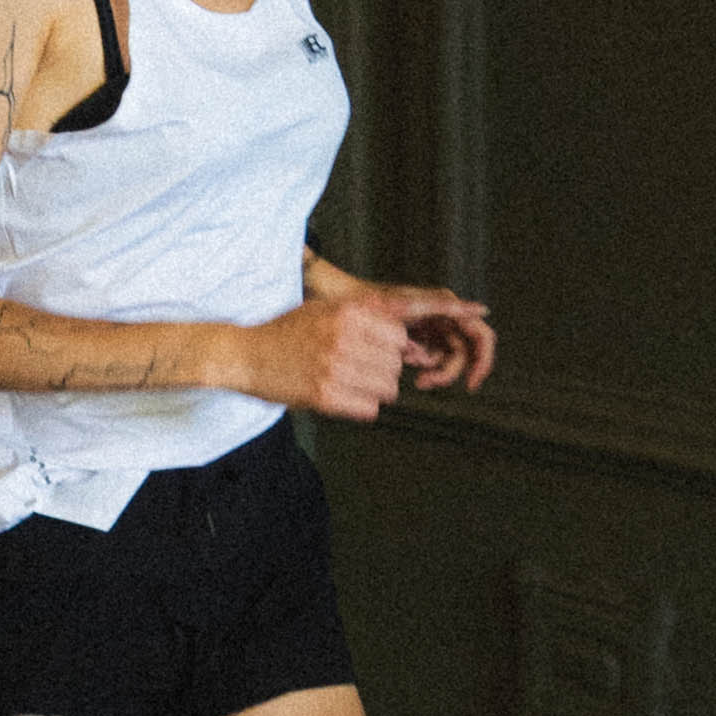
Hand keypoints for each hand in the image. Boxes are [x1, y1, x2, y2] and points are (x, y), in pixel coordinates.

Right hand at [242, 264, 493, 419]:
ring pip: (388, 386)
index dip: (428, 323)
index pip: (402, 323)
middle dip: (384, 366)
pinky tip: (339, 394)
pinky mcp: (328, 396)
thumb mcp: (325, 308)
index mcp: (349, 310)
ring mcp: (337, 367)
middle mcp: (346, 336)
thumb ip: (364, 313)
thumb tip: (405, 330)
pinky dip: (361, 405)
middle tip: (356, 364)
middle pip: (398, 359)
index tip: (470, 313)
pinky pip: (371, 407)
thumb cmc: (286, 331)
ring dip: (374, 388)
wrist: (245, 355)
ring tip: (346, 379)